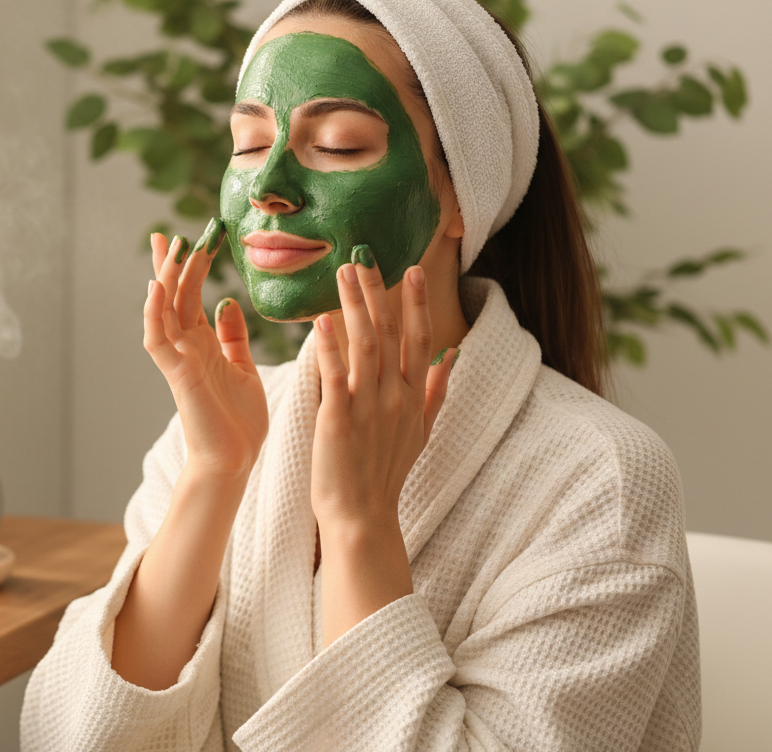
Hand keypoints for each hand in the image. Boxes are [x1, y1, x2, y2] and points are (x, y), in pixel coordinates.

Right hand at [144, 220, 267, 481]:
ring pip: (164, 311)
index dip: (190, 267)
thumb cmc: (239, 423)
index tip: (196, 238)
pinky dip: (155, 313)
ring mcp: (178, 360)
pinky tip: (157, 288)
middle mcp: (186, 348)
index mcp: (202, 345)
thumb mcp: (243, 368)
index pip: (190, 296)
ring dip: (164, 278)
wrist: (234, 461)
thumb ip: (232, 337)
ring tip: (169, 248)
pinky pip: (158, 339)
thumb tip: (228, 302)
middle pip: (173, 296)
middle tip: (170, 234)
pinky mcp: (176, 375)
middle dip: (171, 265)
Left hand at [310, 257, 455, 532]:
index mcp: (413, 397)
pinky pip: (335, 375)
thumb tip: (450, 357)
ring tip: (343, 273)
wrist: (363, 517)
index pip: (420, 339)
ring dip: (355, 306)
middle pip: (391, 332)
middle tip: (366, 255)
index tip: (411, 269)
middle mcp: (395, 397)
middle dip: (379, 291)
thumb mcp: (421, 432)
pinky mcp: (340, 419)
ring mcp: (369, 407)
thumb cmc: (386, 475)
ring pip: (365, 344)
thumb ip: (436, 392)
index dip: (417, 302)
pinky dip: (329, 347)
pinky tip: (321, 321)